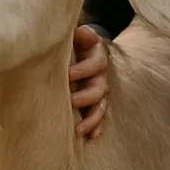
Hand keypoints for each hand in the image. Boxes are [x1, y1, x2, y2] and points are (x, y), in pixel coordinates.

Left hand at [69, 24, 109, 138]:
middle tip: (70, 102)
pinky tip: (92, 136)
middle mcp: (101, 73)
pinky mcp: (97, 100)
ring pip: (100, 105)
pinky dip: (96, 126)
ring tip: (78, 131)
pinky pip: (100, 115)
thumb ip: (78, 33)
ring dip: (91, 119)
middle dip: (85, 97)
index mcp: (96, 55)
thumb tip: (82, 32)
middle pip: (99, 87)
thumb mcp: (76, 32)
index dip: (82, 70)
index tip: (67, 75)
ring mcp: (100, 88)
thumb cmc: (74, 39)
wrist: (82, 44)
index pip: (94, 63)